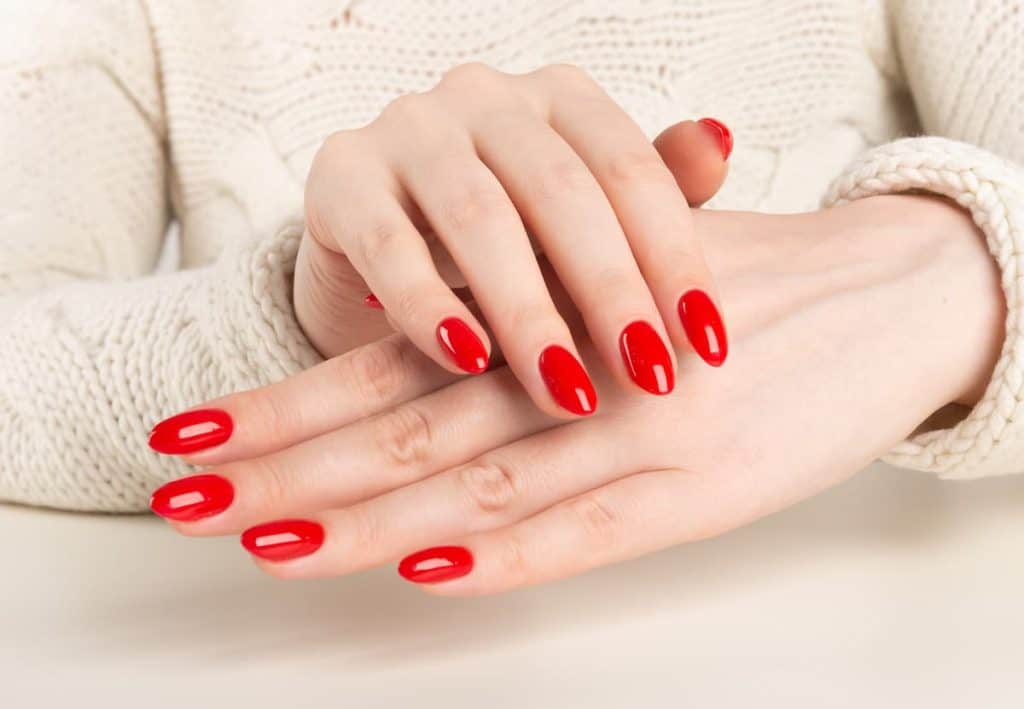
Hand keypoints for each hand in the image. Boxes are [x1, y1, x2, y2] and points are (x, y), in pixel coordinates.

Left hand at [149, 195, 1003, 593]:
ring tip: (265, 540)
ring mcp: (642, 431)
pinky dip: (502, 554)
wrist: (884, 292)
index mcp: (548, 311)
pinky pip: (587, 531)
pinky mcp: (707, 486)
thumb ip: (532, 309)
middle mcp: (579, 368)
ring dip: (366, 517)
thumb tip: (421, 349)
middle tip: (186, 498)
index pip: (387, 367)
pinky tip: (423, 570)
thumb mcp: (622, 271)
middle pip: (406, 429)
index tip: (194, 440)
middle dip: (286, 468)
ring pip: (479, 483)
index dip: (282, 405)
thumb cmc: (734, 285)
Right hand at [295, 62, 731, 417]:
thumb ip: (650, 188)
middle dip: (610, 291)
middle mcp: (485, 97)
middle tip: (646, 377)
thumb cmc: (504, 236)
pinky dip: (428, 307)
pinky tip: (467, 361)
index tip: (708, 344)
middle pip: (561, 191)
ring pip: (479, 216)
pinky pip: (388, 244)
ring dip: (527, 313)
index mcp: (559, 98)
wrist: (381, 242)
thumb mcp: (580, 219)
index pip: (631, 169)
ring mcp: (408, 129)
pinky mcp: (340, 174)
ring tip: (566, 390)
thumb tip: (721, 144)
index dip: (674, 256)